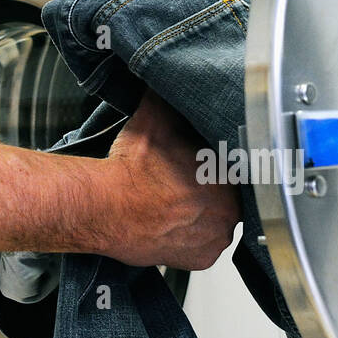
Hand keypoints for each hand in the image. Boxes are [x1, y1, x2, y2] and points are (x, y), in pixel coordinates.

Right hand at [99, 88, 241, 269]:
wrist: (104, 206)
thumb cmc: (130, 170)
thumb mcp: (154, 118)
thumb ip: (170, 98)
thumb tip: (170, 78)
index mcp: (227, 175)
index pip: (233, 166)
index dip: (214, 163)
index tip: (198, 162)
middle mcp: (229, 210)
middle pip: (227, 195)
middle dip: (208, 188)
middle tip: (182, 180)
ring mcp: (216, 237)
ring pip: (216, 220)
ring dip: (202, 212)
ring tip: (175, 202)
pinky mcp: (201, 259)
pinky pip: (204, 245)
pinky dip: (192, 236)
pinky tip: (174, 221)